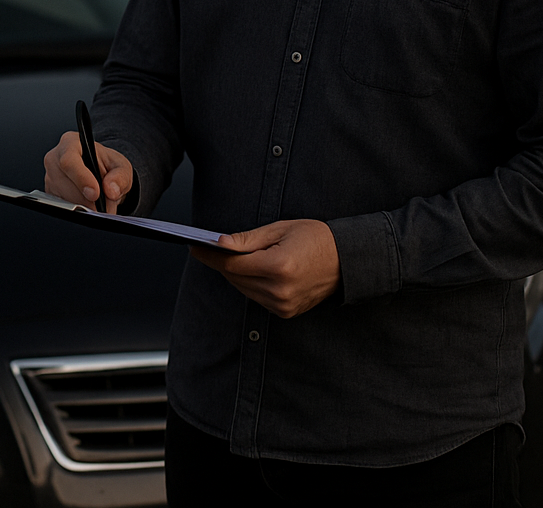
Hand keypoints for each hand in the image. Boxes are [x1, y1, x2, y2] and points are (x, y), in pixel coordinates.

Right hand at [43, 132, 132, 214]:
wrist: (100, 173)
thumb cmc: (106, 165)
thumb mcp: (120, 166)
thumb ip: (120, 176)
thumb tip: (111, 190)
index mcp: (70, 143)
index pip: (69, 161)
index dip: (81, 179)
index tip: (95, 194)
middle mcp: (55, 158)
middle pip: (66, 184)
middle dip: (88, 200)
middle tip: (106, 206)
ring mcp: (50, 177)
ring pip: (64, 198)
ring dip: (84, 206)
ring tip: (99, 202)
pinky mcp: (49, 193)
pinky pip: (62, 207)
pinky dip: (78, 210)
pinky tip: (88, 204)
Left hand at [189, 219, 339, 317]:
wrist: (347, 260)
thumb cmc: (316, 238)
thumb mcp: (281, 229)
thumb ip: (248, 239)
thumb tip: (220, 243)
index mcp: (279, 266)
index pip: (233, 263)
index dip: (211, 255)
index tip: (195, 247)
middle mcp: (279, 290)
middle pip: (235, 277)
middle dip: (222, 262)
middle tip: (211, 248)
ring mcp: (283, 305)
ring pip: (243, 289)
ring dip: (236, 274)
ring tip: (235, 257)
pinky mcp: (286, 312)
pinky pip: (256, 297)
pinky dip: (250, 284)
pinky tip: (254, 270)